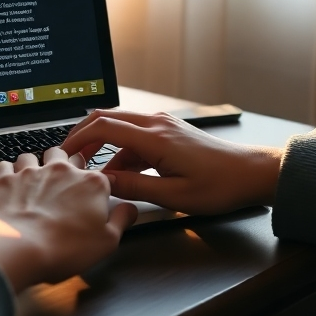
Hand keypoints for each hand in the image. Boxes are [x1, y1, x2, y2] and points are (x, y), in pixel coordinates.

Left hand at [0, 147, 137, 291]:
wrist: (19, 248)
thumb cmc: (63, 248)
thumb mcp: (106, 242)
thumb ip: (121, 220)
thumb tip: (129, 210)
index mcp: (91, 183)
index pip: (99, 173)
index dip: (96, 185)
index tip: (93, 196)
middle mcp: (62, 170)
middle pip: (67, 156)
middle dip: (66, 166)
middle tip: (64, 185)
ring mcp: (32, 171)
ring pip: (34, 155)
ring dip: (34, 166)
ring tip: (34, 182)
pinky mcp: (6, 178)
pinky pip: (5, 165)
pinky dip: (7, 172)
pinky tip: (9, 184)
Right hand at [62, 110, 281, 215]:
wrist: (252, 173)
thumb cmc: (219, 186)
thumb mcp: (174, 196)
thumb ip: (134, 187)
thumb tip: (102, 183)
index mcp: (155, 138)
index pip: (104, 127)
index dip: (78, 138)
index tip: (64, 153)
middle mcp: (156, 124)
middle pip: (107, 118)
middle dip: (84, 136)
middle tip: (69, 156)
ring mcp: (163, 125)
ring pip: (120, 127)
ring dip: (104, 146)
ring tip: (94, 173)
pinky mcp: (169, 131)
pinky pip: (135, 135)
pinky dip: (122, 151)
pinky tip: (121, 173)